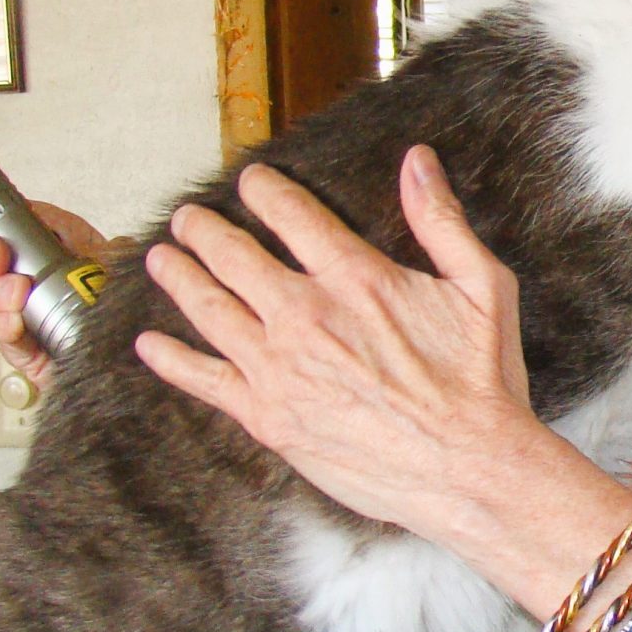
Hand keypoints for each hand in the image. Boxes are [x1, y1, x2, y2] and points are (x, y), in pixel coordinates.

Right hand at [0, 169, 107, 389]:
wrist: (138, 354)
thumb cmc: (122, 300)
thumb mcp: (119, 259)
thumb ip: (103, 245)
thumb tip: (97, 237)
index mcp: (38, 239)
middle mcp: (20, 273)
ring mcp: (18, 310)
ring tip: (17, 291)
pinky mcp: (26, 349)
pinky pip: (7, 336)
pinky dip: (8, 326)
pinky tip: (16, 320)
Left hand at [136, 150, 554, 558]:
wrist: (467, 468)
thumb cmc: (481, 382)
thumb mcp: (482, 287)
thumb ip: (442, 221)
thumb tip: (418, 162)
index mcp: (356, 279)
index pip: (293, 216)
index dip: (265, 192)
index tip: (249, 181)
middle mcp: (306, 317)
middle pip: (235, 257)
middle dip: (206, 232)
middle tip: (188, 220)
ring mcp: (280, 369)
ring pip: (210, 310)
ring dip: (179, 278)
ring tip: (161, 259)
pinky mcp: (269, 417)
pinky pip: (205, 381)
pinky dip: (171, 360)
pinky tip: (149, 345)